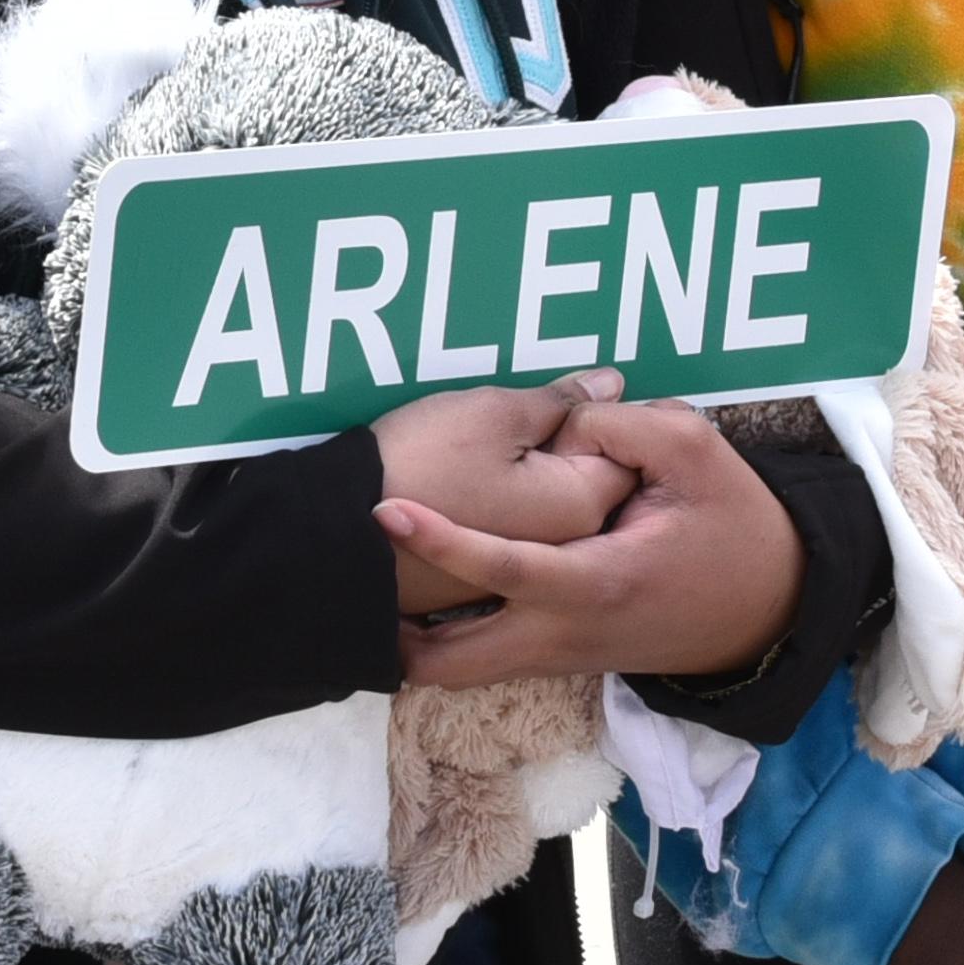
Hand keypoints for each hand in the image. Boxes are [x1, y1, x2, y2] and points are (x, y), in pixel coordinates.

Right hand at [367, 381, 632, 615]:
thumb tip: (611, 386)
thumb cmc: (422, 465)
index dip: (600, 412)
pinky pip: (520, 529)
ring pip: (554, 503)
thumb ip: (560, 400)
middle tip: (524, 414)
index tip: (559, 396)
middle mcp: (566, 547)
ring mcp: (525, 567)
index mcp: (579, 504)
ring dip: (538, 471)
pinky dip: (510, 501)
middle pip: (594, 481)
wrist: (339, 537)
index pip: (624, 450)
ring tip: (490, 442)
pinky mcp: (489, 578)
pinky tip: (472, 477)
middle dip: (573, 444)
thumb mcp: (494, 413)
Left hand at [394, 389, 802, 685]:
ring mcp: (562, 654)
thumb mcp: (697, 455)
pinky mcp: (564, 656)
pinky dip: (451, 633)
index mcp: (594, 583)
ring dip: (418, 635)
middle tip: (356, 583)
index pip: (499, 568)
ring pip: (462, 669)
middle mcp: (565, 633)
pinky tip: (432, 589)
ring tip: (376, 583)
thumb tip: (567, 414)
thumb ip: (626, 428)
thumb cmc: (735, 529)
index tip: (386, 512)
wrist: (769, 610)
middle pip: (451, 664)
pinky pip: (488, 656)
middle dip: (393, 635)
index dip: (439, 540)